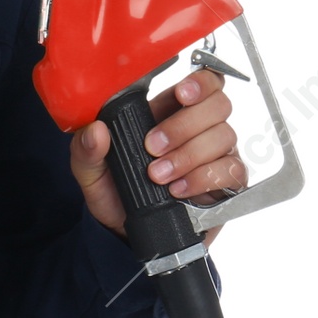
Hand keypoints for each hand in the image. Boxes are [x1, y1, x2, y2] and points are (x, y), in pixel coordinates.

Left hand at [70, 66, 245, 250]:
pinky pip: (231, 170)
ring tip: (159, 176)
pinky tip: (179, 190)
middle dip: (184, 125)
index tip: (182, 94)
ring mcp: (216, 155)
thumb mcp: (91, 172)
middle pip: (218, 106)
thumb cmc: (116, 194)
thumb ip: (86, 150)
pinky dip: (203, 178)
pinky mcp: (226, 184)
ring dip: (188, 155)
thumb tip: (95, 131)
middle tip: (153, 147)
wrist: (128, 235)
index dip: (201, 82)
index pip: (203, 83)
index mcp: (168, 113)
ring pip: (224, 137)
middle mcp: (198, 129)